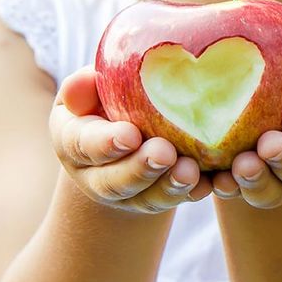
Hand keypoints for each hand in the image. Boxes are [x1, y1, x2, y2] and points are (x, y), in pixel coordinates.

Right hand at [49, 66, 213, 213]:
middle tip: (164, 154)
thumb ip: (86, 85)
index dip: (105, 143)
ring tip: (189, 172)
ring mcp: (128, 193)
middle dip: (140, 169)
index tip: (130, 135)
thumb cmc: (104, 96)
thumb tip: (85, 80)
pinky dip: (192, 194)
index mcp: (73, 141)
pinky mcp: (158, 197)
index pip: (83, 144)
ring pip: (146, 198)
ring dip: (168, 186)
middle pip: (114, 182)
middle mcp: (95, 175)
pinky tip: (208, 184)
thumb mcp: (90, 86)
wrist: (123, 129)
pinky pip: (174, 200)